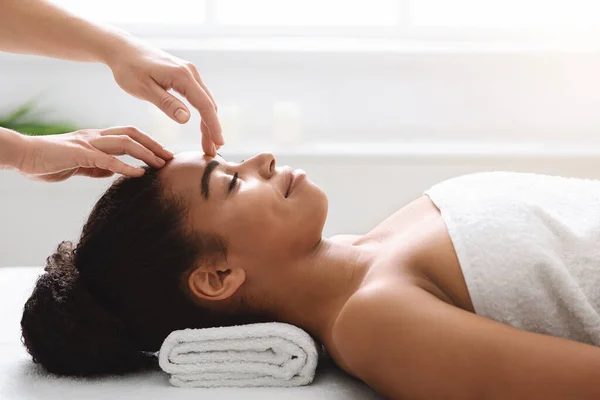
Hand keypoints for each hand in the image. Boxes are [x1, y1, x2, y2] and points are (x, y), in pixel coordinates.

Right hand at [16, 127, 173, 181]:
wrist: (21, 155)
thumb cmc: (47, 161)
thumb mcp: (78, 165)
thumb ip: (96, 166)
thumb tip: (113, 170)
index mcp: (95, 138)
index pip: (127, 135)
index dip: (147, 142)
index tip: (163, 154)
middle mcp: (94, 136)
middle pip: (132, 134)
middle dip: (154, 144)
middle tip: (171, 157)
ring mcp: (87, 143)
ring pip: (124, 142)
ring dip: (146, 153)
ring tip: (161, 164)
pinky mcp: (79, 154)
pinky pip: (107, 159)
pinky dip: (126, 166)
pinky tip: (139, 174)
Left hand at [106, 36, 222, 155]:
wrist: (122, 49)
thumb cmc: (129, 69)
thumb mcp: (144, 89)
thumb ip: (166, 104)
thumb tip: (187, 119)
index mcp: (183, 76)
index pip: (205, 105)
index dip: (213, 126)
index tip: (218, 143)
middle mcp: (191, 72)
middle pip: (209, 105)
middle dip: (212, 129)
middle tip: (212, 151)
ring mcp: (189, 73)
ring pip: (205, 101)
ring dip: (208, 123)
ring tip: (208, 143)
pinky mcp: (185, 75)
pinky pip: (199, 97)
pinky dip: (202, 113)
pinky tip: (202, 126)